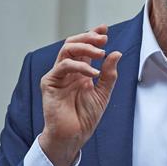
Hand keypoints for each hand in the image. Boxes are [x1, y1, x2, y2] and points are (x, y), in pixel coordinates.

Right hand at [39, 24, 121, 165]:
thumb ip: (109, 74)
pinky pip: (63, 66)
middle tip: (103, 38)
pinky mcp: (50, 83)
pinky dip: (80, 66)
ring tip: (101, 53)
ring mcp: (58, 75)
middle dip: (88, 37)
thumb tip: (116, 53)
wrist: (74, 136)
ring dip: (84, 47)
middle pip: (73, 43)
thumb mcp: (103, 93)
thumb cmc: (85, 117)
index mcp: (80, 71)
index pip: (85, 47)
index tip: (105, 29)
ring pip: (66, 50)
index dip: (93, 35)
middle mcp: (68, 70)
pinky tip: (93, 73)